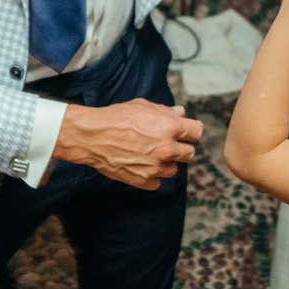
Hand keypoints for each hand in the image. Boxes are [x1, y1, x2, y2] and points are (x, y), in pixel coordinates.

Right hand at [55, 98, 201, 190]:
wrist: (92, 136)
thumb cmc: (116, 117)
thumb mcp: (142, 106)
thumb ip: (165, 111)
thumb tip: (181, 114)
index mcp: (169, 127)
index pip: (197, 132)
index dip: (189, 130)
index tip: (183, 131)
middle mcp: (166, 149)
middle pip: (189, 153)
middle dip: (180, 147)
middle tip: (165, 143)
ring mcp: (155, 167)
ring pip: (174, 170)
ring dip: (166, 163)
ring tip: (149, 154)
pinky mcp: (144, 181)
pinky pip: (157, 182)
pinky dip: (151, 176)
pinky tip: (140, 165)